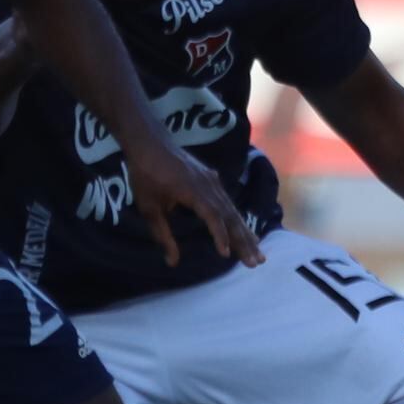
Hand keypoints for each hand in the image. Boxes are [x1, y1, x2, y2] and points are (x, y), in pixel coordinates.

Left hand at [125, 136, 262, 269]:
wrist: (149, 141)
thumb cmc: (145, 175)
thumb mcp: (149, 208)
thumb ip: (162, 235)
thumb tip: (172, 262)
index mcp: (193, 191)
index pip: (213, 216)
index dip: (220, 236)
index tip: (226, 254)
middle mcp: (209, 186)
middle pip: (230, 215)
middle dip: (244, 240)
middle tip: (257, 261)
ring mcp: (212, 181)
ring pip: (232, 209)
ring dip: (245, 231)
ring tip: (258, 251)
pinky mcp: (211, 178)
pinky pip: (228, 201)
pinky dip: (237, 218)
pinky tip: (244, 230)